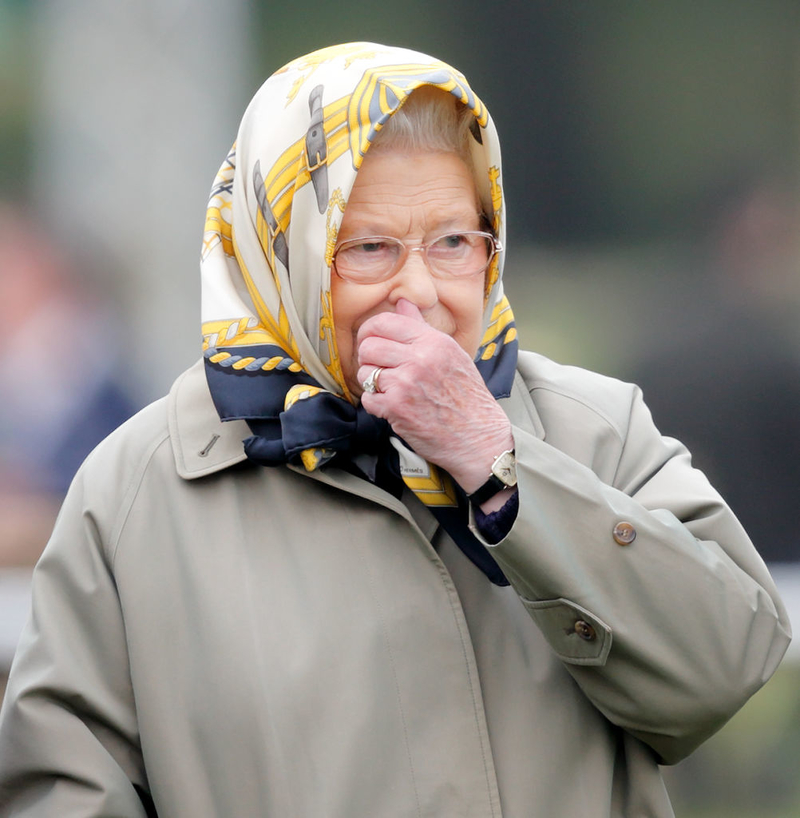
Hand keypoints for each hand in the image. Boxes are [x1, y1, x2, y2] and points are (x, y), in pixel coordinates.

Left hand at [357, 299, 513, 495]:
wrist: (478, 437)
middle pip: (368, 346)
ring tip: (390, 389)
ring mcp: (406, 384)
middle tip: (378, 368)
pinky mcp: (396, 409)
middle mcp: (419, 359)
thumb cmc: (466, 396)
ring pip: (365, 373)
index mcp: (433, 341)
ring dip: (371, 383)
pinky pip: (367, 399)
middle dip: (368, 358)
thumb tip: (402, 303)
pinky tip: (393, 406)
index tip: (370, 340)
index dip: (369, 331)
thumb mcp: (451, 353)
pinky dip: (375, 404)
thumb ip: (422, 328)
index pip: (384, 322)